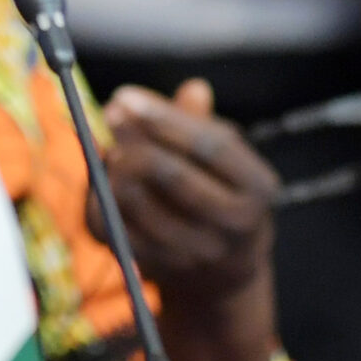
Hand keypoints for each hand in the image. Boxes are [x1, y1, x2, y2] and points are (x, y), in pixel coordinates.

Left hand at [101, 80, 275, 305]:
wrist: (223, 271)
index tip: (127, 96)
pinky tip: (103, 176)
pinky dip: (104, 199)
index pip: (210, 148)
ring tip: (109, 145)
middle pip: (175, 177)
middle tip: (110, 113)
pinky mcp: (160, 268)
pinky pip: (119, 230)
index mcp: (257, 188)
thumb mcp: (225, 156)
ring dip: (115, 170)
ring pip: (142, 206)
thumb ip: (202, 123)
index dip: (164, 120)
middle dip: (135, 140)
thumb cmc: (220, 190)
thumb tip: (193, 89)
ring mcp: (197, 252)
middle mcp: (233, 225)